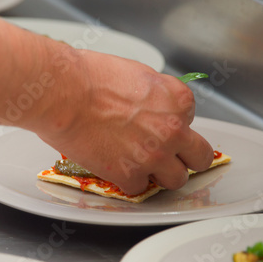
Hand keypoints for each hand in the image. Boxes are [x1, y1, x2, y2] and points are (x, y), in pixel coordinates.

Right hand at [33, 51, 212, 195]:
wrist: (63, 92)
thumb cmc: (89, 76)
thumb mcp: (136, 73)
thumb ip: (154, 96)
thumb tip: (150, 106)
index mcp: (178, 100)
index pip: (191, 122)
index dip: (173, 125)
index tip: (159, 127)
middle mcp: (173, 130)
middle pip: (199, 157)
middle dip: (185, 158)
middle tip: (168, 156)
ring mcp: (153, 155)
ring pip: (176, 180)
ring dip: (159, 175)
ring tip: (140, 165)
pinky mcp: (129, 174)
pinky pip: (139, 189)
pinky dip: (127, 181)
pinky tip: (115, 167)